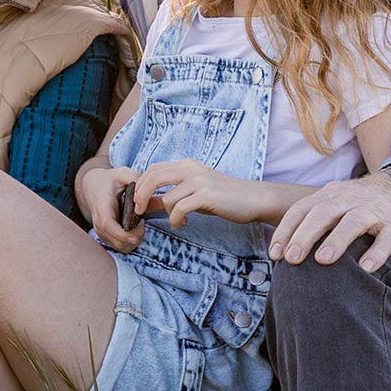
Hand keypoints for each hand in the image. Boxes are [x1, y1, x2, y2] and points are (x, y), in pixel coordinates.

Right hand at [77, 163, 144, 251]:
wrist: (94, 187)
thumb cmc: (110, 181)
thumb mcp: (121, 173)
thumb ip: (134, 177)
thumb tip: (146, 188)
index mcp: (102, 207)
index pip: (107, 225)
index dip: (121, 234)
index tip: (135, 236)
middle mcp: (99, 223)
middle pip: (116, 241)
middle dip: (134, 237)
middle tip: (142, 222)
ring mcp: (102, 232)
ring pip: (119, 247)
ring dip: (133, 240)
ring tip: (139, 224)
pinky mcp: (106, 237)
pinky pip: (120, 246)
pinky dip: (130, 241)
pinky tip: (134, 228)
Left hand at [132, 159, 272, 227]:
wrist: (254, 199)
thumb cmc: (224, 197)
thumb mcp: (195, 192)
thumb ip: (172, 194)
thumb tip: (147, 203)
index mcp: (187, 165)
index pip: (153, 169)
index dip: (140, 185)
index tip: (137, 202)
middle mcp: (191, 169)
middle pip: (153, 177)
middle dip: (141, 196)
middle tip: (139, 212)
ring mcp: (199, 181)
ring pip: (167, 197)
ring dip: (167, 214)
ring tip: (177, 221)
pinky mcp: (207, 195)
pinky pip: (180, 209)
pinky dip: (176, 220)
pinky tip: (182, 224)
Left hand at [273, 171, 390, 272]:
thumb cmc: (365, 206)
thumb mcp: (338, 206)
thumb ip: (316, 221)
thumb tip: (285, 251)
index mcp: (331, 195)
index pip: (302, 210)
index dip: (286, 231)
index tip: (275, 254)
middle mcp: (350, 199)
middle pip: (323, 213)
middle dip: (305, 235)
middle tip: (292, 258)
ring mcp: (375, 210)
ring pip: (353, 222)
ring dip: (336, 240)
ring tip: (323, 260)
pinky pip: (387, 237)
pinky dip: (376, 252)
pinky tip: (365, 268)